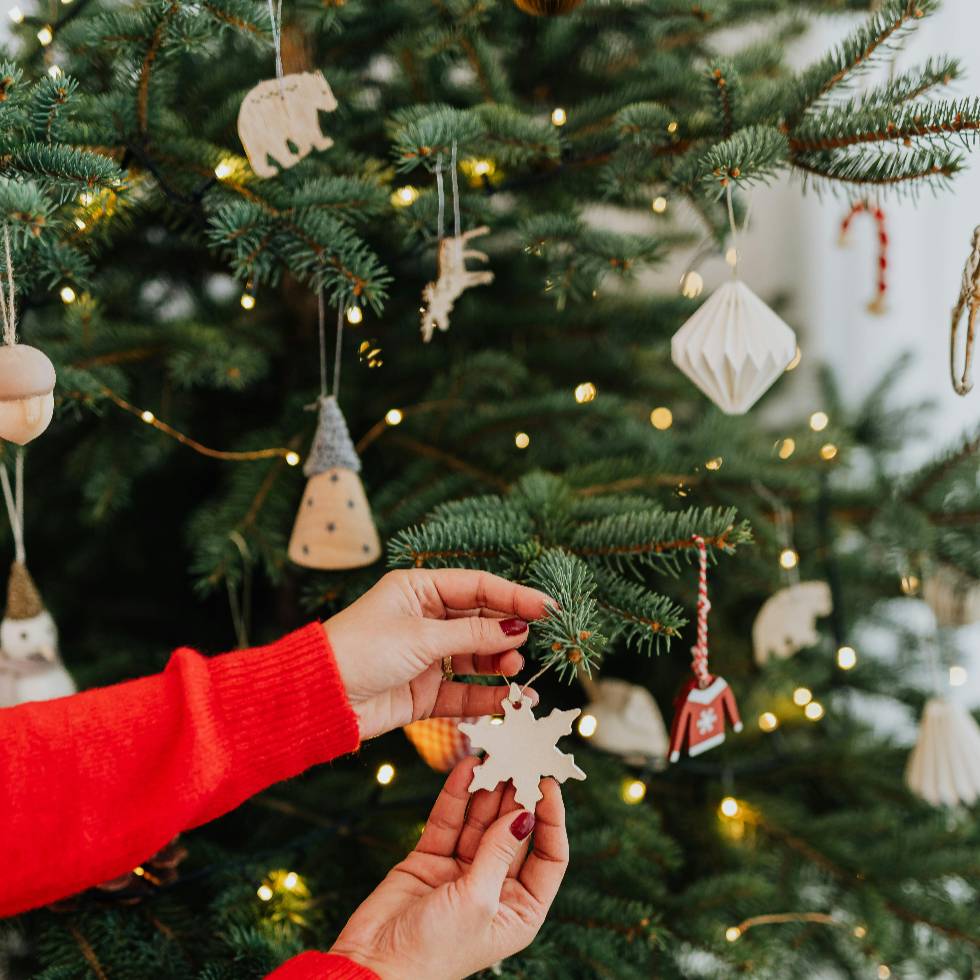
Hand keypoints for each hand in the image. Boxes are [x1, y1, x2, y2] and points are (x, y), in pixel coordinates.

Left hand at [325, 569, 551, 739]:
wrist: (320, 698)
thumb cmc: (361, 651)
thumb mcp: (422, 637)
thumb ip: (473, 634)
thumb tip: (518, 628)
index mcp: (419, 589)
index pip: (478, 586)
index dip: (514, 596)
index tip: (548, 608)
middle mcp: (425, 619)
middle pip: (481, 621)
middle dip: (508, 632)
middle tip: (530, 643)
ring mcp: (425, 656)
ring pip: (475, 656)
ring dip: (499, 664)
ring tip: (516, 671)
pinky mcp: (423, 691)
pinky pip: (463, 690)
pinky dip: (487, 695)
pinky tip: (510, 700)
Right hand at [331, 757, 568, 979]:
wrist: (374, 966)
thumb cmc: (434, 951)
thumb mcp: (478, 901)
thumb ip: (499, 852)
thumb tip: (526, 814)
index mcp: (520, 910)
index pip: (549, 857)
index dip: (552, 820)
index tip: (548, 784)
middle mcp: (495, 888)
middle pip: (514, 831)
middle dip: (517, 794)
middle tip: (520, 756)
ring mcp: (462, 871)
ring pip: (481, 820)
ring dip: (489, 788)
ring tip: (496, 753)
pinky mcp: (430, 858)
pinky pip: (449, 820)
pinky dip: (457, 795)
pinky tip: (467, 767)